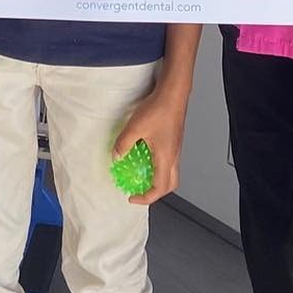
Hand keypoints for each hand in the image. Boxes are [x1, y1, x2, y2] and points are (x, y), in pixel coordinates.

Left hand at [112, 85, 187, 206]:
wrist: (173, 94)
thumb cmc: (160, 110)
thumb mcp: (135, 128)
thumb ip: (123, 144)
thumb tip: (116, 156)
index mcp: (166, 159)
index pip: (159, 188)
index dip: (146, 197)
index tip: (133, 197)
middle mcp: (173, 157)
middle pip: (169, 185)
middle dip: (155, 192)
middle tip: (140, 190)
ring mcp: (175, 149)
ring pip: (170, 173)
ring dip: (156, 178)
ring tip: (140, 174)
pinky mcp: (173, 141)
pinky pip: (167, 161)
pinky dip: (157, 165)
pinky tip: (144, 154)